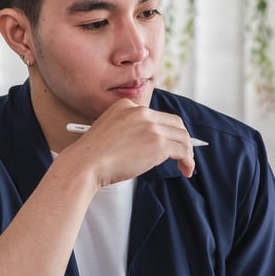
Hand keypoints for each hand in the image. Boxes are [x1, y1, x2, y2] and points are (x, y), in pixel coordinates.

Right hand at [59, 99, 197, 182]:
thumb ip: (129, 129)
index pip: (157, 115)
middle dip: (181, 138)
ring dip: (187, 151)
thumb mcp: (109, 129)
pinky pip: (183, 150)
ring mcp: (151, 126)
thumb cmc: (93, 155)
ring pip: (182, 136)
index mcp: (128, 106)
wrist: (85, 163)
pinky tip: (185, 170)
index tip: (169, 142)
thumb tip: (149, 143)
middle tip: (182, 154)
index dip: (166, 130)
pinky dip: (188, 161)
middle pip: (174, 122)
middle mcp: (142, 112)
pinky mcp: (158, 143)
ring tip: (185, 166)